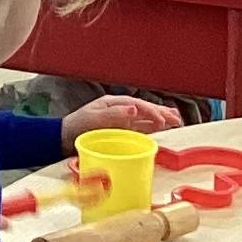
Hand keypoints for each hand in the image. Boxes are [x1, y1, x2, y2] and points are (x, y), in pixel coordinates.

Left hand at [62, 95, 182, 149]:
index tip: (162, 120)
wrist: (63, 138)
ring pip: (145, 118)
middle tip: (177, 119)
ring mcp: (121, 120)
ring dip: (161, 119)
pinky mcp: (120, 130)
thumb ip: (114, 114)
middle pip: (145, 109)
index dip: (151, 112)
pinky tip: (162, 128)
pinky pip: (140, 128)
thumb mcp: (93, 118)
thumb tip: (135, 109)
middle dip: (162, 113)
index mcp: (113, 103)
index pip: (137, 105)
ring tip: (176, 121)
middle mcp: (120, 110)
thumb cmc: (76, 126)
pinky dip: (153, 127)